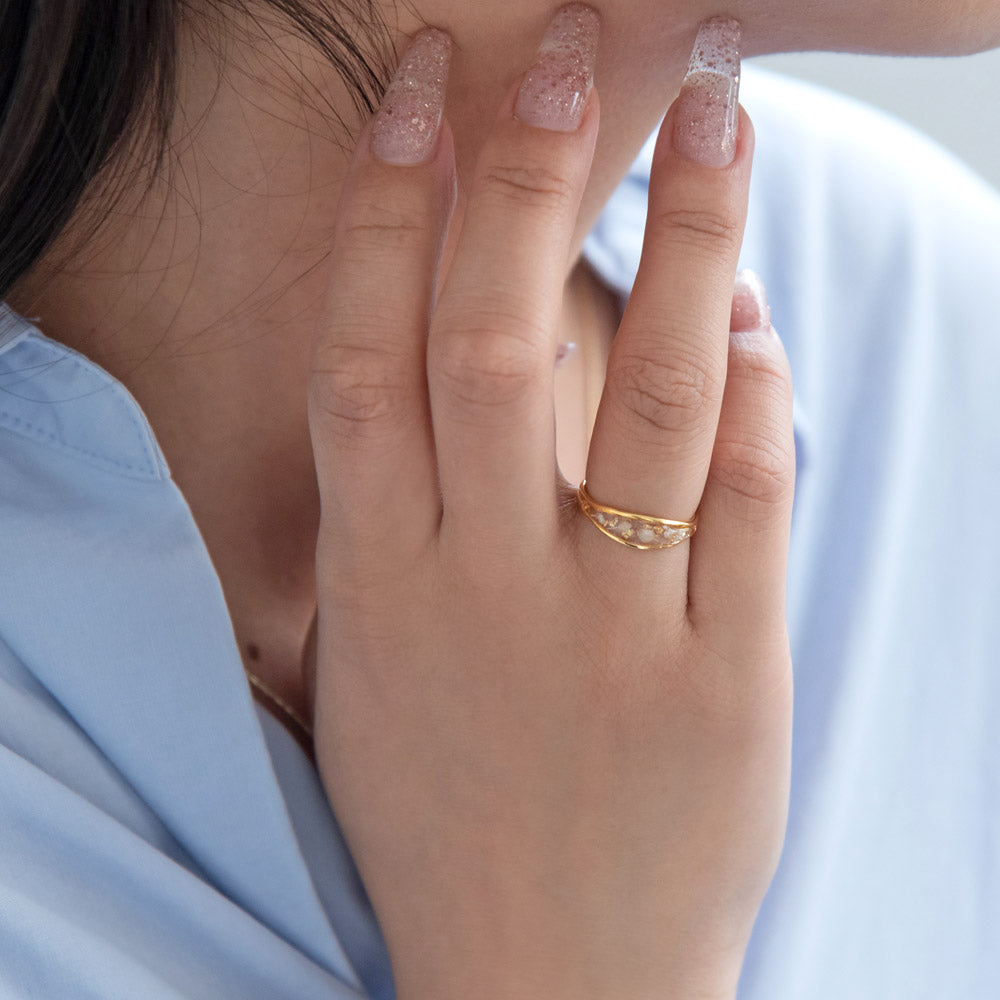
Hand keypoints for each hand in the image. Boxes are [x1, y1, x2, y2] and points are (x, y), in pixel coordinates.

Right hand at [309, 13, 793, 999]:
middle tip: (568, 59)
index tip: (420, 101)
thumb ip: (408, 522)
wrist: (542, 983)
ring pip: (652, 399)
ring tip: (716, 116)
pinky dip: (763, 391)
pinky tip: (764, 314)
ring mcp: (609, 634)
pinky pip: (750, 501)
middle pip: (494, 343)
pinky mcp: (721, 682)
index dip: (386, 212)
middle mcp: (483, 590)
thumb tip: (467, 374)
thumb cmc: (448, 819)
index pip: (365, 354)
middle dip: (524, 184)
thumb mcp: (377, 667)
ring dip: (690, 241)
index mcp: (381, 582)